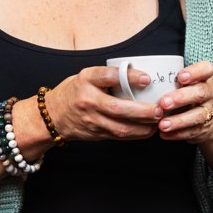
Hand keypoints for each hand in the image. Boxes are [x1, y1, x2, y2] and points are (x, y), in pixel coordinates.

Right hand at [46, 68, 161, 141]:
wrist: (54, 115)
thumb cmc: (76, 91)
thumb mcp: (87, 76)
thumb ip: (109, 76)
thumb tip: (140, 76)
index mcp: (86, 80)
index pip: (108, 76)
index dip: (129, 77)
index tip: (147, 79)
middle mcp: (88, 100)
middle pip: (118, 108)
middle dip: (142, 111)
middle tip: (159, 109)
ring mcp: (91, 120)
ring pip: (121, 127)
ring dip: (143, 126)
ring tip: (159, 121)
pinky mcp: (96, 133)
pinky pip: (120, 136)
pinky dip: (137, 134)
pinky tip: (148, 130)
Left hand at [155, 60, 212, 142]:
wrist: (207, 118)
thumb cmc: (188, 94)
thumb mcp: (185, 84)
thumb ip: (170, 80)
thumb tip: (141, 78)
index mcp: (204, 79)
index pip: (206, 69)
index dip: (195, 72)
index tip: (181, 77)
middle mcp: (210, 94)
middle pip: (200, 93)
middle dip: (181, 98)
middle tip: (163, 103)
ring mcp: (209, 112)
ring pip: (197, 116)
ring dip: (178, 120)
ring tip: (162, 124)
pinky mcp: (204, 128)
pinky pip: (191, 132)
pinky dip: (177, 134)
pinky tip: (164, 134)